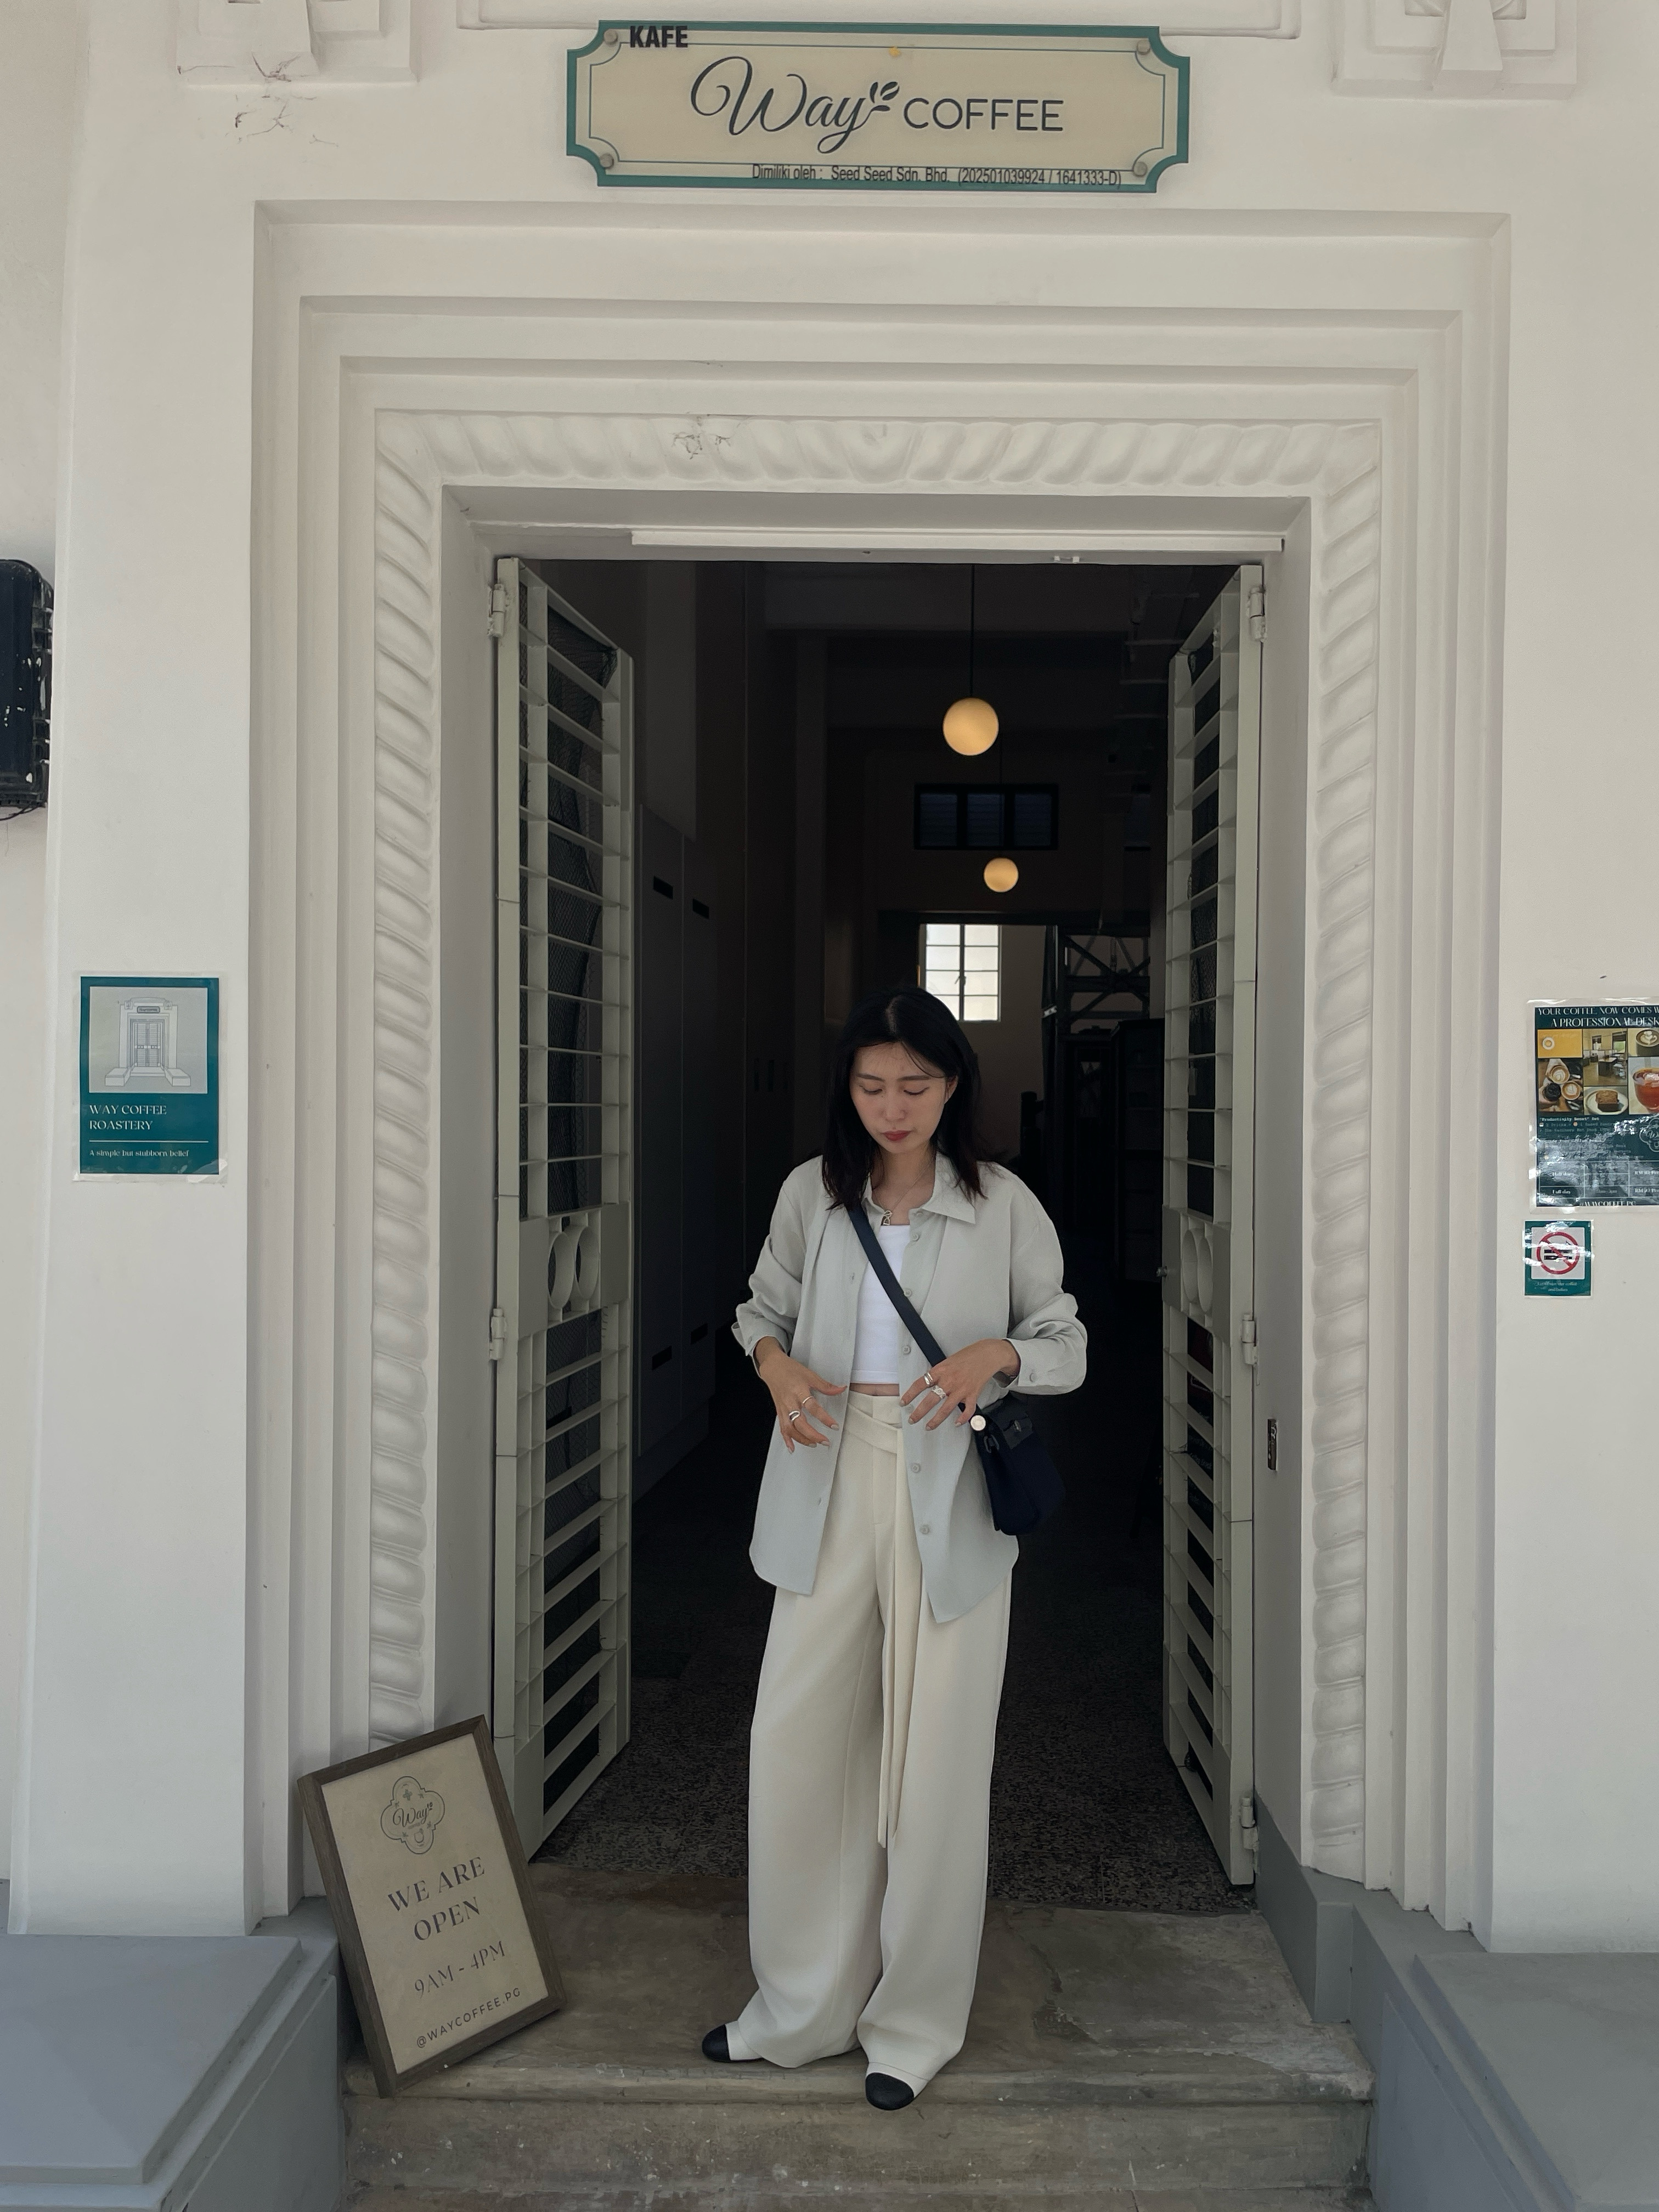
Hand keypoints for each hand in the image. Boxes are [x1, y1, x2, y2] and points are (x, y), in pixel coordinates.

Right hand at [755, 1340, 844, 1451]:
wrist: (772, 1366)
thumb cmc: (789, 1369)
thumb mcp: (809, 1374)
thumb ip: (825, 1385)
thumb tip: (841, 1389)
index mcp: (799, 1391)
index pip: (813, 1407)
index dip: (824, 1418)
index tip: (834, 1426)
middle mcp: (790, 1402)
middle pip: (800, 1423)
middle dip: (813, 1435)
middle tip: (825, 1441)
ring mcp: (783, 1408)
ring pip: (790, 1428)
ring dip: (802, 1439)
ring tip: (813, 1444)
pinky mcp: (778, 1412)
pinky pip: (782, 1428)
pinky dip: (787, 1439)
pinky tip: (792, 1447)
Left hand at [901, 1339, 1020, 1430]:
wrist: (987, 1354)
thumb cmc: (969, 1356)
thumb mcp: (948, 1361)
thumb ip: (939, 1373)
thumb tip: (929, 1383)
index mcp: (941, 1371)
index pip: (920, 1384)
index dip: (910, 1394)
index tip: (904, 1402)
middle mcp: (949, 1381)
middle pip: (930, 1400)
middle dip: (919, 1412)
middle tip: (912, 1419)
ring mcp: (961, 1389)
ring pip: (945, 1409)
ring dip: (936, 1420)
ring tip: (929, 1426)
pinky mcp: (972, 1394)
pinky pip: (967, 1410)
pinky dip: (962, 1419)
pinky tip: (957, 1423)